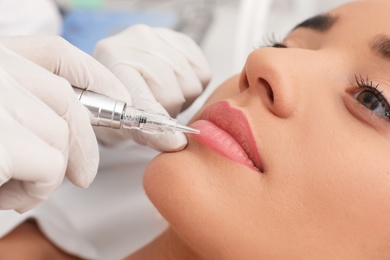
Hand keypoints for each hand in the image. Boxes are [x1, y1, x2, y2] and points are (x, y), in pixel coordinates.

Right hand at [0, 36, 131, 211]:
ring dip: (47, 172)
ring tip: (11, 187)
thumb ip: (20, 108)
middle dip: (84, 142)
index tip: (119, 99)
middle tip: (83, 175)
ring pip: (59, 135)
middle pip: (65, 100)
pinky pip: (49, 164)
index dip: (94, 76)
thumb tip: (65, 124)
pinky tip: (5, 194)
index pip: (55, 55)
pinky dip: (38, 188)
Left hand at [93, 25, 211, 150]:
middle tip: (157, 109)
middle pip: (172, 94)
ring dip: (183, 98)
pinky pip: (203, 74)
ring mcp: (160, 36)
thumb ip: (146, 132)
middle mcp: (136, 40)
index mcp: (111, 59)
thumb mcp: (121, 120)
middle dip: (169, 110)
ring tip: (165, 95)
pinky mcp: (181, 39)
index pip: (141, 96)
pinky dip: (194, 85)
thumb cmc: (117, 100)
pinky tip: (176, 83)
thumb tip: (177, 143)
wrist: (120, 71)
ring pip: (191, 85)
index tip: (175, 141)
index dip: (159, 121)